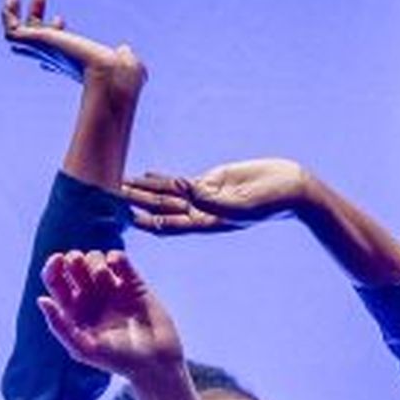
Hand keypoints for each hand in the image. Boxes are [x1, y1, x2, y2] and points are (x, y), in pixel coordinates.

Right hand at [0, 0, 146, 91]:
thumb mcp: (124, 60)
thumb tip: (124, 48)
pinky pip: (12, 30)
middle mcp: (56, 55)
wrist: (113, 72)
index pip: (53, 48)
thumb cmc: (122, 71)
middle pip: (36, 36)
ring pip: (18, 33)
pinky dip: (7, 14)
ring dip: (13, 14)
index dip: (52, 32)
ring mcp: (46, 50)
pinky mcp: (37, 43)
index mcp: (73, 60)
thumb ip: (123, 55)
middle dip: (35, 15)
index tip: (61, 19)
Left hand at [36, 248, 184, 379]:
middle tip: (79, 264)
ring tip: (104, 276)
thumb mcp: (84, 349)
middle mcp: (90, 297)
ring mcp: (112, 288)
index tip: (58, 260)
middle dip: (74, 259)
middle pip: (74, 264)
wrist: (156, 362)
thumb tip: (41, 299)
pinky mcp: (134, 283)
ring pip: (95, 258)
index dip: (52, 266)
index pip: (55, 281)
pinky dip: (115, 257)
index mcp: (73, 310)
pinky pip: (119, 259)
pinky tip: (116, 265)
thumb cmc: (119, 361)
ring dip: (95, 260)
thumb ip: (60, 327)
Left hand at [115, 159, 324, 236]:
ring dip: (143, 189)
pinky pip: (181, 182)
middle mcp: (200, 213)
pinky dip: (162, 178)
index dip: (143, 221)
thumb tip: (180, 186)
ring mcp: (204, 197)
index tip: (121, 217)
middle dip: (135, 203)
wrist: (291, 189)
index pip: (166, 225)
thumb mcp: (240, 204)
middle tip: (108, 195)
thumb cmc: (270, 202)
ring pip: (166, 194)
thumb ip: (210, 197)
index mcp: (206, 223)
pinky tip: (146, 174)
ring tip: (118, 183)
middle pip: (159, 208)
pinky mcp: (211, 182)